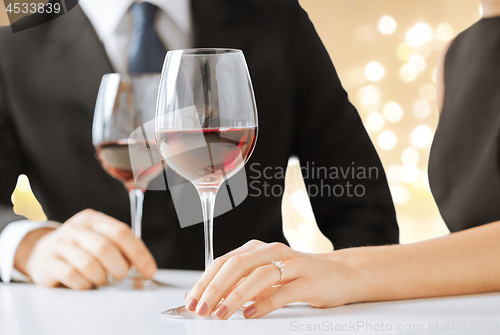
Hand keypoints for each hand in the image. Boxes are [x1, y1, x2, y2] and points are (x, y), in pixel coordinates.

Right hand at [15, 209, 156, 289]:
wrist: (41, 252)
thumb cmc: (80, 248)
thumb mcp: (99, 238)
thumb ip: (120, 247)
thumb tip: (144, 267)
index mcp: (94, 220)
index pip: (122, 233)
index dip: (139, 253)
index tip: (149, 270)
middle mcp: (76, 228)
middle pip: (106, 248)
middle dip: (119, 268)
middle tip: (120, 275)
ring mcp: (60, 244)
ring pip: (89, 264)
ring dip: (101, 278)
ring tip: (101, 279)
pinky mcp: (49, 262)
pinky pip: (72, 276)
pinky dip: (84, 284)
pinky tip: (86, 283)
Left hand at [184, 240, 352, 318]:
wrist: (340, 273)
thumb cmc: (299, 276)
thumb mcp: (267, 277)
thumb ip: (243, 285)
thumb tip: (212, 300)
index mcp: (258, 249)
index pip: (224, 261)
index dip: (205, 281)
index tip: (192, 300)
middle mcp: (272, 251)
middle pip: (236, 265)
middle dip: (214, 288)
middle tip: (200, 308)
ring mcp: (292, 264)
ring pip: (257, 277)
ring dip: (234, 296)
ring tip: (220, 313)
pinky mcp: (308, 281)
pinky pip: (282, 291)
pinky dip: (263, 304)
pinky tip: (250, 314)